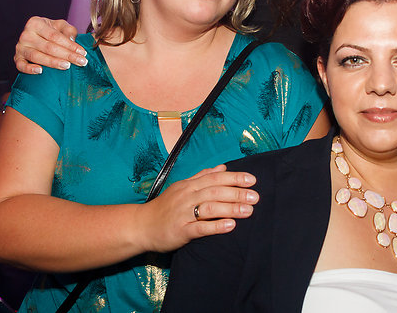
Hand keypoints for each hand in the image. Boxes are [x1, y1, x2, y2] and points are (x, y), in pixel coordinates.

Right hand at [13, 17, 84, 73]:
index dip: (70, 45)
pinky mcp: (17, 58)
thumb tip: (72, 41)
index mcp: (35, 23)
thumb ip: (69, 31)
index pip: (55, 36)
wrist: (37, 35)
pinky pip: (20, 65)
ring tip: (67, 66)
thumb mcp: (61, 26)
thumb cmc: (52, 31)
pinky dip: (29, 69)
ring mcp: (20, 47)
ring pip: (36, 56)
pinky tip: (40, 71)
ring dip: (53, 62)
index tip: (83, 53)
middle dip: (66, 55)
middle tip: (81, 62)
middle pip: (48, 47)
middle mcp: (26, 34)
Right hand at [135, 164, 257, 252]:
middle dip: (237, 193)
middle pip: (216, 191)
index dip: (235, 178)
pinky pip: (200, 228)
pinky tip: (231, 225)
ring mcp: (183, 213)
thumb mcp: (181, 187)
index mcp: (189, 185)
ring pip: (210, 207)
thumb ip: (202, 176)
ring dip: (231, 208)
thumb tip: (222, 167)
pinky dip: (216, 226)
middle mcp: (187, 196)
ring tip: (249, 210)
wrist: (140, 226)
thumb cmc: (164, 207)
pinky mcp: (181, 230)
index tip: (252, 180)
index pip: (215, 178)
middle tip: (256, 196)